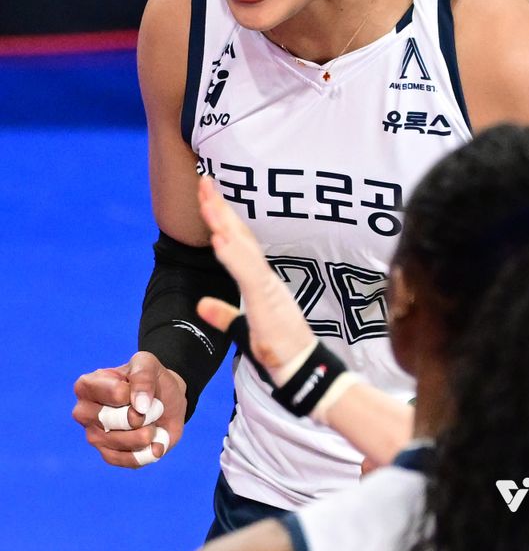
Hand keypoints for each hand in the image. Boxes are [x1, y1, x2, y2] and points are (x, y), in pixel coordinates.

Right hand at [72, 351, 186, 467]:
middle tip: (147, 407)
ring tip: (151, 422)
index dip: (135, 392)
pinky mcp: (109, 455)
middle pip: (114, 420)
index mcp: (87, 385)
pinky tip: (154, 441)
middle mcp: (84, 412)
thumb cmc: (151, 378)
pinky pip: (130, 460)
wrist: (166, 401)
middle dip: (141, 414)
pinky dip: (149, 451)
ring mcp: (94, 436)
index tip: (139, 387)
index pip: (115, 394)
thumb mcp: (148, 364)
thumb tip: (138, 407)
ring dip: (148, 432)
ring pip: (123, 441)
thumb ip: (143, 376)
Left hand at [197, 177, 314, 378]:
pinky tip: (219, 239)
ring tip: (207, 200)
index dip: (223, 218)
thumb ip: (224, 315)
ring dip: (223, 223)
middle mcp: (263, 277)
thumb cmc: (279, 350)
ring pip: (242, 247)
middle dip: (220, 208)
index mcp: (258, 280)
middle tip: (204, 180)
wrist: (302, 370)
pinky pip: (247, 273)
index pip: (238, 242)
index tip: (208, 195)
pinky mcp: (267, 300)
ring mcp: (266, 286)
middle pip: (239, 235)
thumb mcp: (243, 329)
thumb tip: (202, 304)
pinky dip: (233, 255)